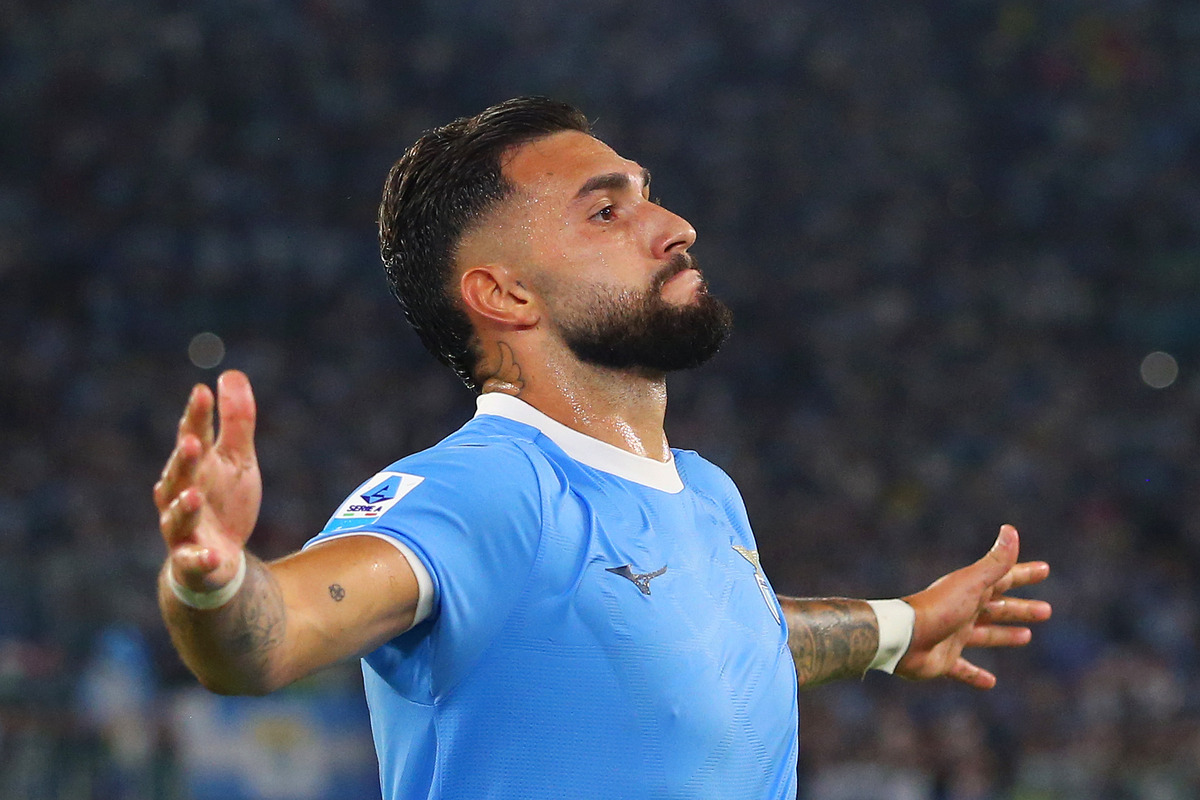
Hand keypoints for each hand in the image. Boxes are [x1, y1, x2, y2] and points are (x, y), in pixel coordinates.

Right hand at [154, 370, 261, 591]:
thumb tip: (231, 373)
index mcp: (194, 467)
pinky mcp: (192, 561)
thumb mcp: (237, 459)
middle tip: (193, 442)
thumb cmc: (224, 502)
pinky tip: (213, 555)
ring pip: (177, 517)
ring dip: (184, 506)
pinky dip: (200, 559)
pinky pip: (192, 561)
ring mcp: (184, 530)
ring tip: (194, 495)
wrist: (218, 560)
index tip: (202, 392)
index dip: (196, 416)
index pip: (192, 436)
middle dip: (184, 459)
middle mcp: (180, 495)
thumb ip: (236, 421)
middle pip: (179, 474)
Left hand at [897, 525, 1050, 689]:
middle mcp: (962, 611)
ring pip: (984, 635)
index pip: (1003, 579)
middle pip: (997, 608)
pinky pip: (962, 669)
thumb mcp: (972, 584)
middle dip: (1020, 608)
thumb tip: (1011, 530)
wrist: (904, 638)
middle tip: (1046, 611)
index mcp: (969, 591)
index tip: (1045, 570)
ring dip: (1004, 635)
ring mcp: (953, 636)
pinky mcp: (944, 660)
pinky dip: (975, 676)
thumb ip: (994, 562)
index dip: (1023, 573)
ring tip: (1026, 637)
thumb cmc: (940, 608)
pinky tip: (990, 683)